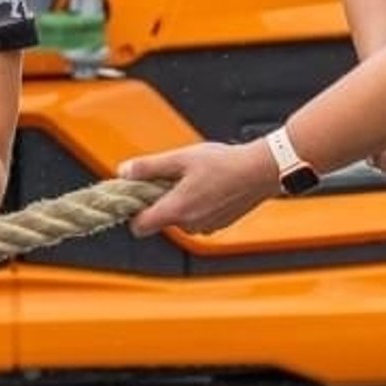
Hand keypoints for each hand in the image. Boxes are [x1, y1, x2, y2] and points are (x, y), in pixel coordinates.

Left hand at [116, 141, 280, 237]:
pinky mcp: (219, 224)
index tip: (137, 195)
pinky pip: (197, 218)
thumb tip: (124, 172)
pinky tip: (209, 185)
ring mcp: (206, 226)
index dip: (134, 212)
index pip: (139, 227)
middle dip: (160, 200)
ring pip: (180, 218)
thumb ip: (149, 167)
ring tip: (194, 178)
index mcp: (176, 211)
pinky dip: (197, 204)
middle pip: (160, 219)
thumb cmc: (225, 163)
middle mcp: (190, 225)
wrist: (262, 170)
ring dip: (180, 202)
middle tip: (172, 177)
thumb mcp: (180, 158)